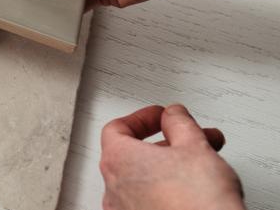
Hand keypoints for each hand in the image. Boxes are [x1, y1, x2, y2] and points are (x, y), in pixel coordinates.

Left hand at [100, 104, 243, 209]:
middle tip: (193, 139)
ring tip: (203, 164)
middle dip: (168, 143)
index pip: (118, 128)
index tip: (162, 116)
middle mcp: (112, 188)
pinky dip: (166, 189)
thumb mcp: (194, 146)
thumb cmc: (198, 202)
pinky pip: (149, 200)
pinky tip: (192, 189)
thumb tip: (173, 114)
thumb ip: (179, 122)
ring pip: (144, 179)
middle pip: (134, 153)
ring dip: (170, 165)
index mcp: (117, 160)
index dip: (143, 118)